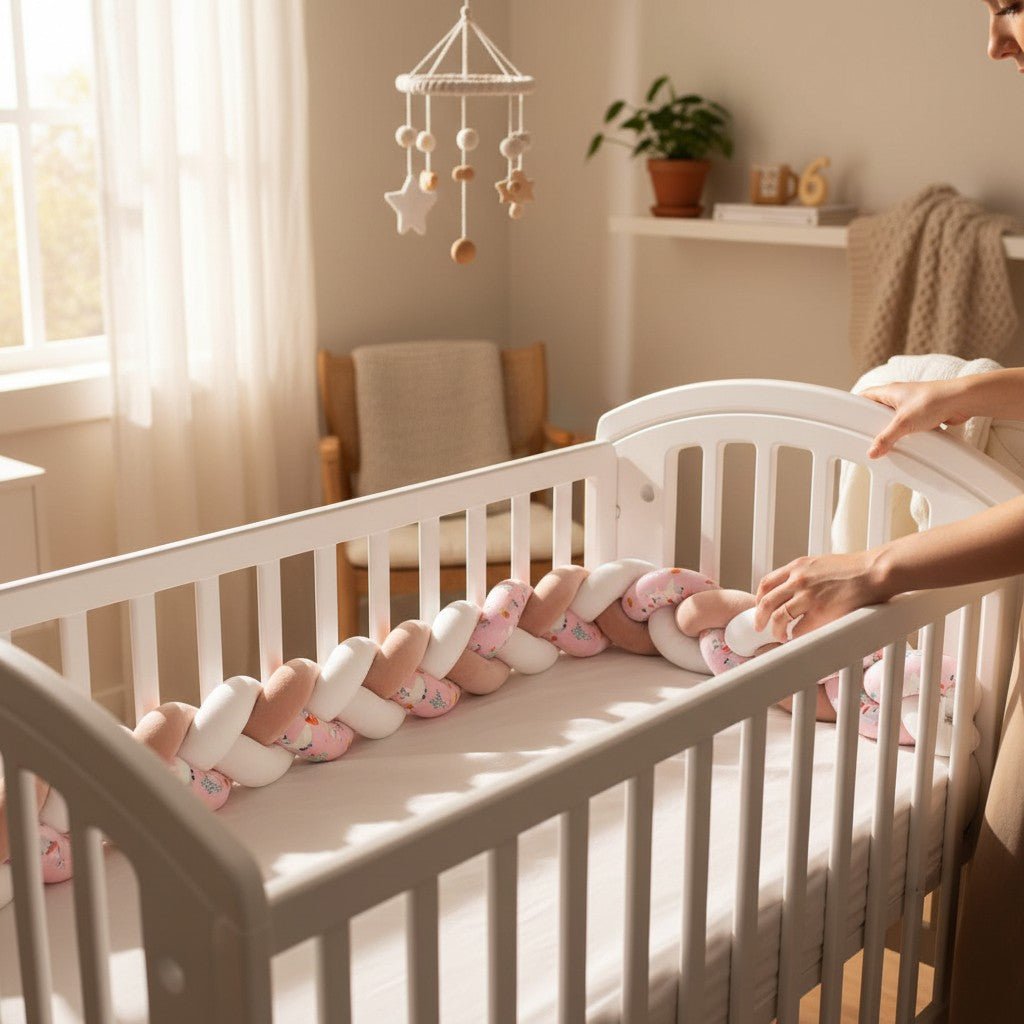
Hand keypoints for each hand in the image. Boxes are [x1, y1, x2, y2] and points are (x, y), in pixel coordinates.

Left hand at [754, 551, 886, 642]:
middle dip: (760, 618)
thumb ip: (804, 574)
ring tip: (780, 636)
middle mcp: (798, 580)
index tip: (760, 608)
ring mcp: (808, 596)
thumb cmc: (853, 569)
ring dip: (776, 631)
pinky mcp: (821, 612)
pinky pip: (799, 629)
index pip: (766, 583)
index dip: (759, 599)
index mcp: (797, 566)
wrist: (874, 572)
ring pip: (779, 618)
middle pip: (766, 602)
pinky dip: (795, 636)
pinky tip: (798, 638)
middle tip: (760, 627)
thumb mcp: (820, 564)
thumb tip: (792, 590)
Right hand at [860, 380, 971, 458]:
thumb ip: (886, 438)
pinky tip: (908, 441)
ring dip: (893, 428)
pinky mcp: (925, 411)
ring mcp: (912, 403)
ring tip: (888, 440)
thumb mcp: (903, 423)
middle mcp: (900, 395)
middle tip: (868, 435)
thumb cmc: (933, 400)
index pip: (865, 395)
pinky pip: (910, 423)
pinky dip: (907, 431)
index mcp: (889, 391)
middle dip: (874, 421)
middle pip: (879, 408)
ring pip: (895, 417)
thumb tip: (873, 451)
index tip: (850, 417)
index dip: (856, 405)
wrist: (962, 399)